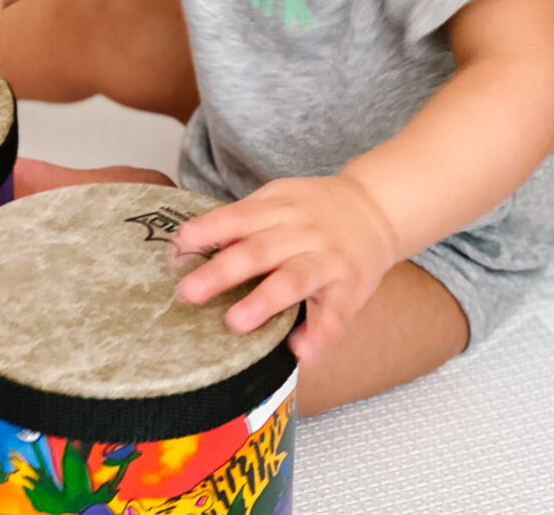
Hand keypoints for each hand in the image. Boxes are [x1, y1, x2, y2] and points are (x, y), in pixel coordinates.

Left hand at [172, 175, 398, 360]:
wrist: (376, 208)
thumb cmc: (313, 210)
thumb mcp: (277, 202)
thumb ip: (241, 222)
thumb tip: (193, 246)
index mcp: (278, 207)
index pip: (237, 217)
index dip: (206, 231)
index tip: (177, 247)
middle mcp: (302, 231)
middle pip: (258, 251)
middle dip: (221, 272)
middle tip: (188, 292)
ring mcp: (327, 259)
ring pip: (294, 279)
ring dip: (264, 301)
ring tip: (235, 322)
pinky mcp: (350, 288)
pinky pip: (335, 315)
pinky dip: (318, 334)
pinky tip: (299, 351)